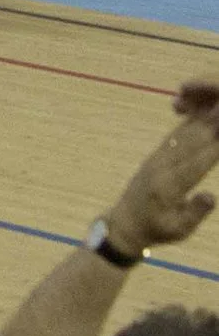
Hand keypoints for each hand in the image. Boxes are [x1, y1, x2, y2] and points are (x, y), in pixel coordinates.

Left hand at [103, 80, 218, 255]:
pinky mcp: (154, 157)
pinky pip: (173, 137)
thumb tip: (211, 196)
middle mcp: (162, 167)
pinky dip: (187, 124)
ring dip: (200, 120)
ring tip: (216, 106)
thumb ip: (194, 212)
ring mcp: (156, 159)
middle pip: (190, 143)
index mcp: (169, 185)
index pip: (197, 163)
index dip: (215, 147)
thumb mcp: (178, 229)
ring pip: (181, 135)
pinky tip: (199, 114)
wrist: (125, 223)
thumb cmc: (156, 229)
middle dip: (211, 126)